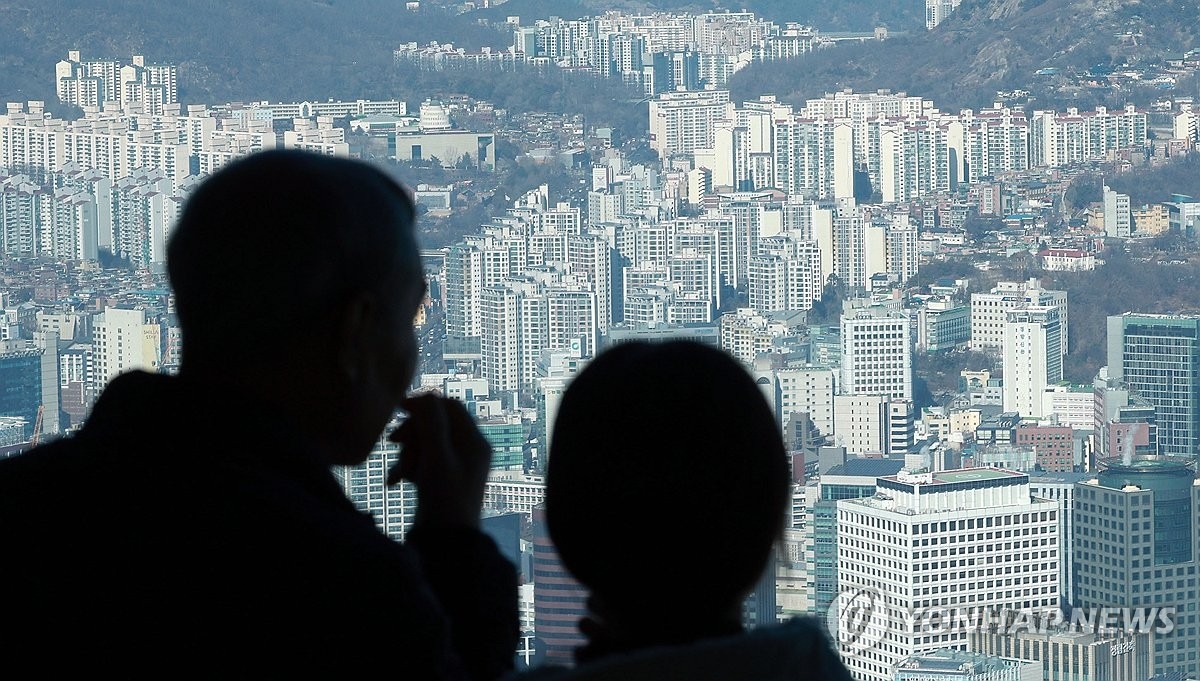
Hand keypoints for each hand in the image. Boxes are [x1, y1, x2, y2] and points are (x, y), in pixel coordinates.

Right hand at [387, 394, 491, 529]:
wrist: (446, 544)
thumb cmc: (444, 500)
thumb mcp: (436, 457)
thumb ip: (431, 423)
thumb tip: (425, 396)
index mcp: (474, 442)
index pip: (448, 407)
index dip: (423, 404)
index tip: (397, 408)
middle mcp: (469, 450)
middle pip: (435, 424)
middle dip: (412, 433)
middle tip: (393, 441)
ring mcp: (457, 465)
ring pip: (426, 442)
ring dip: (408, 452)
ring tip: (399, 472)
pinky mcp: (443, 479)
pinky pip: (424, 460)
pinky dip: (409, 466)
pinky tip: (396, 480)